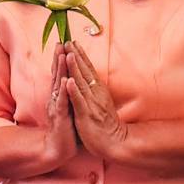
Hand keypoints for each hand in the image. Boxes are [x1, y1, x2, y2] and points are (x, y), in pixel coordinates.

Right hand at [42, 47, 77, 168]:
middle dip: (58, 58)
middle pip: (57, 75)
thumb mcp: (69, 107)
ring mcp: (57, 107)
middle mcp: (56, 98)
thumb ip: (69, 94)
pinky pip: (62, 102)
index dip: (61, 59)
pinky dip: (64, 92)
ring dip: (60, 70)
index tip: (64, 43)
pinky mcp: (61, 117)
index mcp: (60, 95)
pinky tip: (65, 82)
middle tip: (60, 42)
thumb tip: (73, 80)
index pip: (60, 73)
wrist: (59, 148)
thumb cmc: (66, 128)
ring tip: (62, 55)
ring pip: (59, 85)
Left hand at [62, 43, 131, 162]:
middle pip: (84, 71)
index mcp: (97, 90)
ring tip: (68, 54)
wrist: (115, 142)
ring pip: (81, 82)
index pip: (88, 69)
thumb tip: (89, 77)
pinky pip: (79, 101)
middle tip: (68, 41)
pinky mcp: (86, 115)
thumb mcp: (100, 102)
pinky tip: (69, 81)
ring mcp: (91, 103)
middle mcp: (95, 93)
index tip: (73, 41)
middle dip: (76, 56)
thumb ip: (94, 90)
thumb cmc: (105, 124)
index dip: (80, 55)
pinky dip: (74, 91)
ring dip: (75, 68)